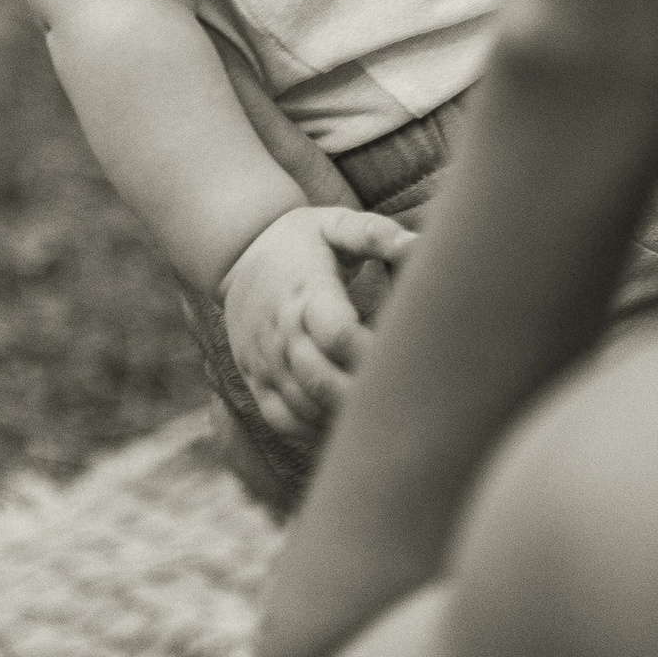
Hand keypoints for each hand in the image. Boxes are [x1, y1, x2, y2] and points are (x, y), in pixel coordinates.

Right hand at [222, 204, 411, 434]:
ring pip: (302, 405)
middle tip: (403, 404)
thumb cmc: (302, 239)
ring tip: (382, 419)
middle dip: (362, 397)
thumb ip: (376, 234)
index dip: (370, 354)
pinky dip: (314, 431)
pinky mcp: (256, 378)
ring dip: (341, 417)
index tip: (403, 360)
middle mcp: (280, 330)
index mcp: (306, 291)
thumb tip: (419, 244)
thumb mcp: (336, 225)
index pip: (337, 334)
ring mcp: (264, 359)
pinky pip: (281, 419)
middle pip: (320, 379)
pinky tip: (345, 428)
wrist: (238, 252)